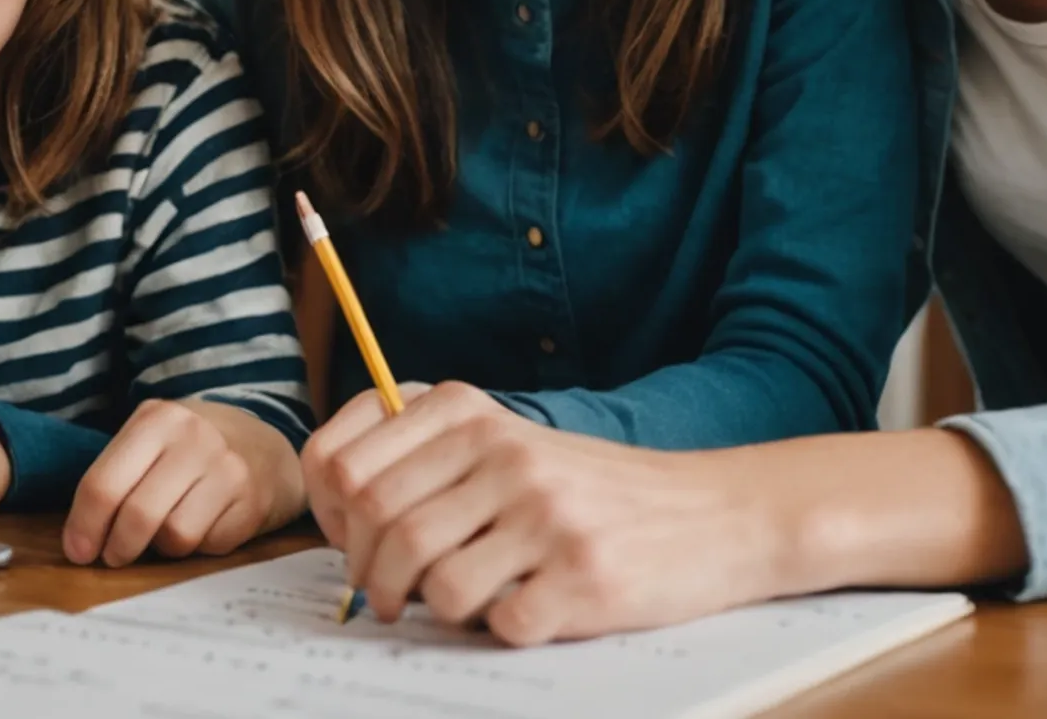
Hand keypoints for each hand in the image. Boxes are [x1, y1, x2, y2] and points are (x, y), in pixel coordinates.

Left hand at [63, 399, 305, 565]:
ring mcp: (228, 469)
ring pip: (174, 536)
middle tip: (114, 556)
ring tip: (168, 530)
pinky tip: (204, 525)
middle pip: (136, 514)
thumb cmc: (193, 450)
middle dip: (117, 548)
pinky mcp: (253, 501)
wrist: (266, 444)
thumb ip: (116, 477)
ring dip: (163, 546)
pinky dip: (199, 547)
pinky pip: (208, 545)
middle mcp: (194, 438)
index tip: (78, 551)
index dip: (84, 527)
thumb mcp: (153, 440)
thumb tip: (79, 542)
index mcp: (157, 419)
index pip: (103, 484)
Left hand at [310, 380, 764, 644]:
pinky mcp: (583, 578)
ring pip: (432, 583)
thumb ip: (433, 460)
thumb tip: (340, 513)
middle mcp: (506, 456)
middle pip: (382, 529)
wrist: (716, 513)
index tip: (348, 546)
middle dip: (371, 578)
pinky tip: (525, 610)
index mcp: (474, 416)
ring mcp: (546, 517)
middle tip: (386, 599)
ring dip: (431, 610)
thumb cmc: (597, 490)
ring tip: (453, 606)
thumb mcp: (512, 445)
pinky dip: (501, 630)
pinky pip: (499, 623)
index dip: (330, 520)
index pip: (349, 467)